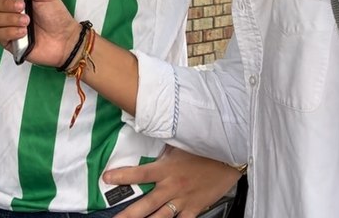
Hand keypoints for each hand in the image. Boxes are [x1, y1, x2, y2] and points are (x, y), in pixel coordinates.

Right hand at [0, 0, 78, 67]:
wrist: (64, 40)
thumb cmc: (57, 17)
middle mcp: (11, 10)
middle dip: (7, 4)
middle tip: (22, 6)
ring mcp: (9, 25)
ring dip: (12, 19)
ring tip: (27, 21)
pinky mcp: (9, 40)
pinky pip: (0, 34)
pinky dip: (12, 32)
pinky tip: (24, 32)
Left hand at [105, 146, 241, 217]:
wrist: (231, 158)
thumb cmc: (206, 147)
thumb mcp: (181, 142)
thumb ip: (163, 144)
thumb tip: (147, 130)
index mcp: (167, 169)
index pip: (140, 173)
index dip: (122, 177)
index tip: (106, 179)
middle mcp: (173, 187)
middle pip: (145, 205)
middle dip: (127, 215)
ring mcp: (184, 200)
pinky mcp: (196, 208)